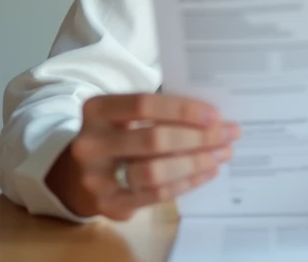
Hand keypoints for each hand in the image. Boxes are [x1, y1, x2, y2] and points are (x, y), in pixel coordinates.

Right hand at [46, 93, 239, 219]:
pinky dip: (186, 182)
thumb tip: (211, 116)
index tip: (214, 114)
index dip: (181, 109)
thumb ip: (157, 111)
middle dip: (198, 137)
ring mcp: (96, 177)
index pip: (143, 103)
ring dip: (196, 162)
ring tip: (221, 154)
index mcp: (96, 110)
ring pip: (155, 171)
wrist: (78, 174)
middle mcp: (90, 143)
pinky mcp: (108, 204)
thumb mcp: (123, 115)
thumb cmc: (115, 135)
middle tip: (229, 134)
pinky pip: (155, 194)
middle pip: (153, 138)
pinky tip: (206, 172)